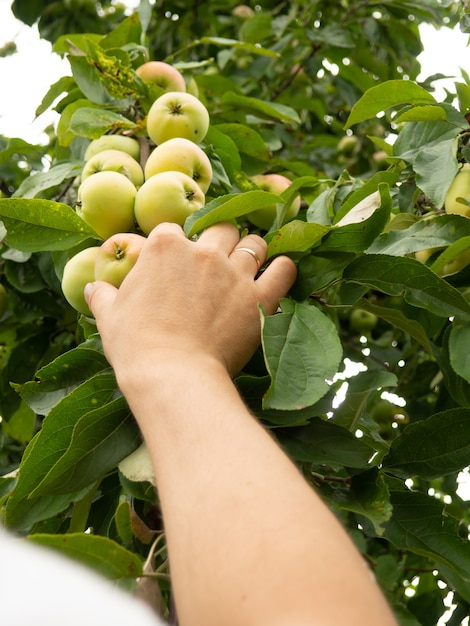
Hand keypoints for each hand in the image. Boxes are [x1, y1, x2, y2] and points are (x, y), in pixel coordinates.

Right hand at [85, 222, 296, 377]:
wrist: (171, 375)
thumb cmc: (136, 346)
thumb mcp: (110, 317)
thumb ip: (103, 296)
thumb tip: (92, 288)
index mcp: (165, 246)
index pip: (174, 229)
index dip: (177, 244)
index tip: (178, 261)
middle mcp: (203, 251)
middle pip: (221, 228)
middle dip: (220, 239)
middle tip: (218, 261)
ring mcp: (234, 273)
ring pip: (254, 244)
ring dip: (253, 250)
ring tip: (250, 265)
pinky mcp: (260, 298)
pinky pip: (284, 271)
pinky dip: (284, 269)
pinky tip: (280, 273)